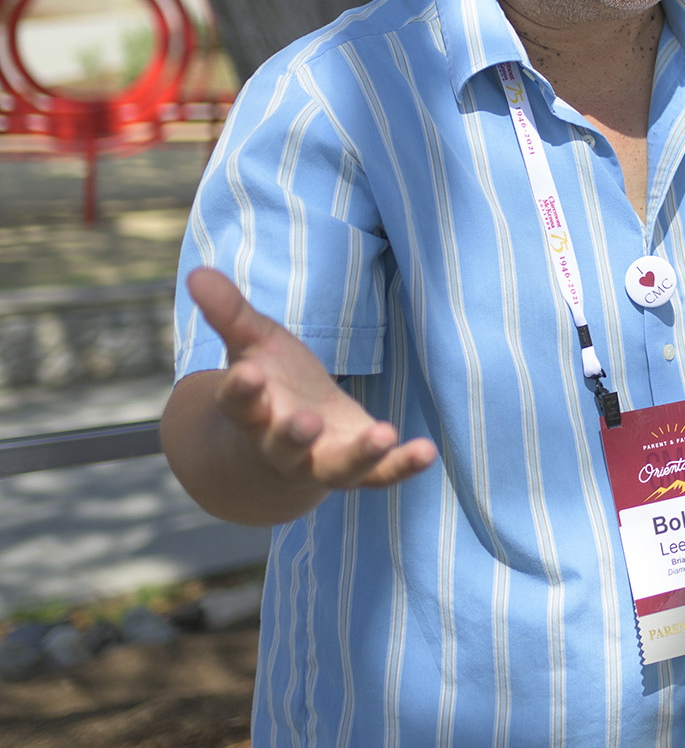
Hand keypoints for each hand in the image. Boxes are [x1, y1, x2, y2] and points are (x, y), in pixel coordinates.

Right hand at [185, 267, 436, 491]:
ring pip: (335, 468)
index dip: (240, 390)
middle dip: (292, 433)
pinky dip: (401, 466)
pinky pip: (379, 474)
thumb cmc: (269, 386)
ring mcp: (320, 460)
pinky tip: (426, 451)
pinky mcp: (357, 468)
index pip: (239, 403)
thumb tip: (196, 273)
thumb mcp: (252, 345)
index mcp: (251, 411)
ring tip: (383, 435)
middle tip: (304, 421)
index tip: (246, 374)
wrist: (281, 448)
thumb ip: (229, 313)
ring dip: (358, 455)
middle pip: (283, 444)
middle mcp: (281, 444)